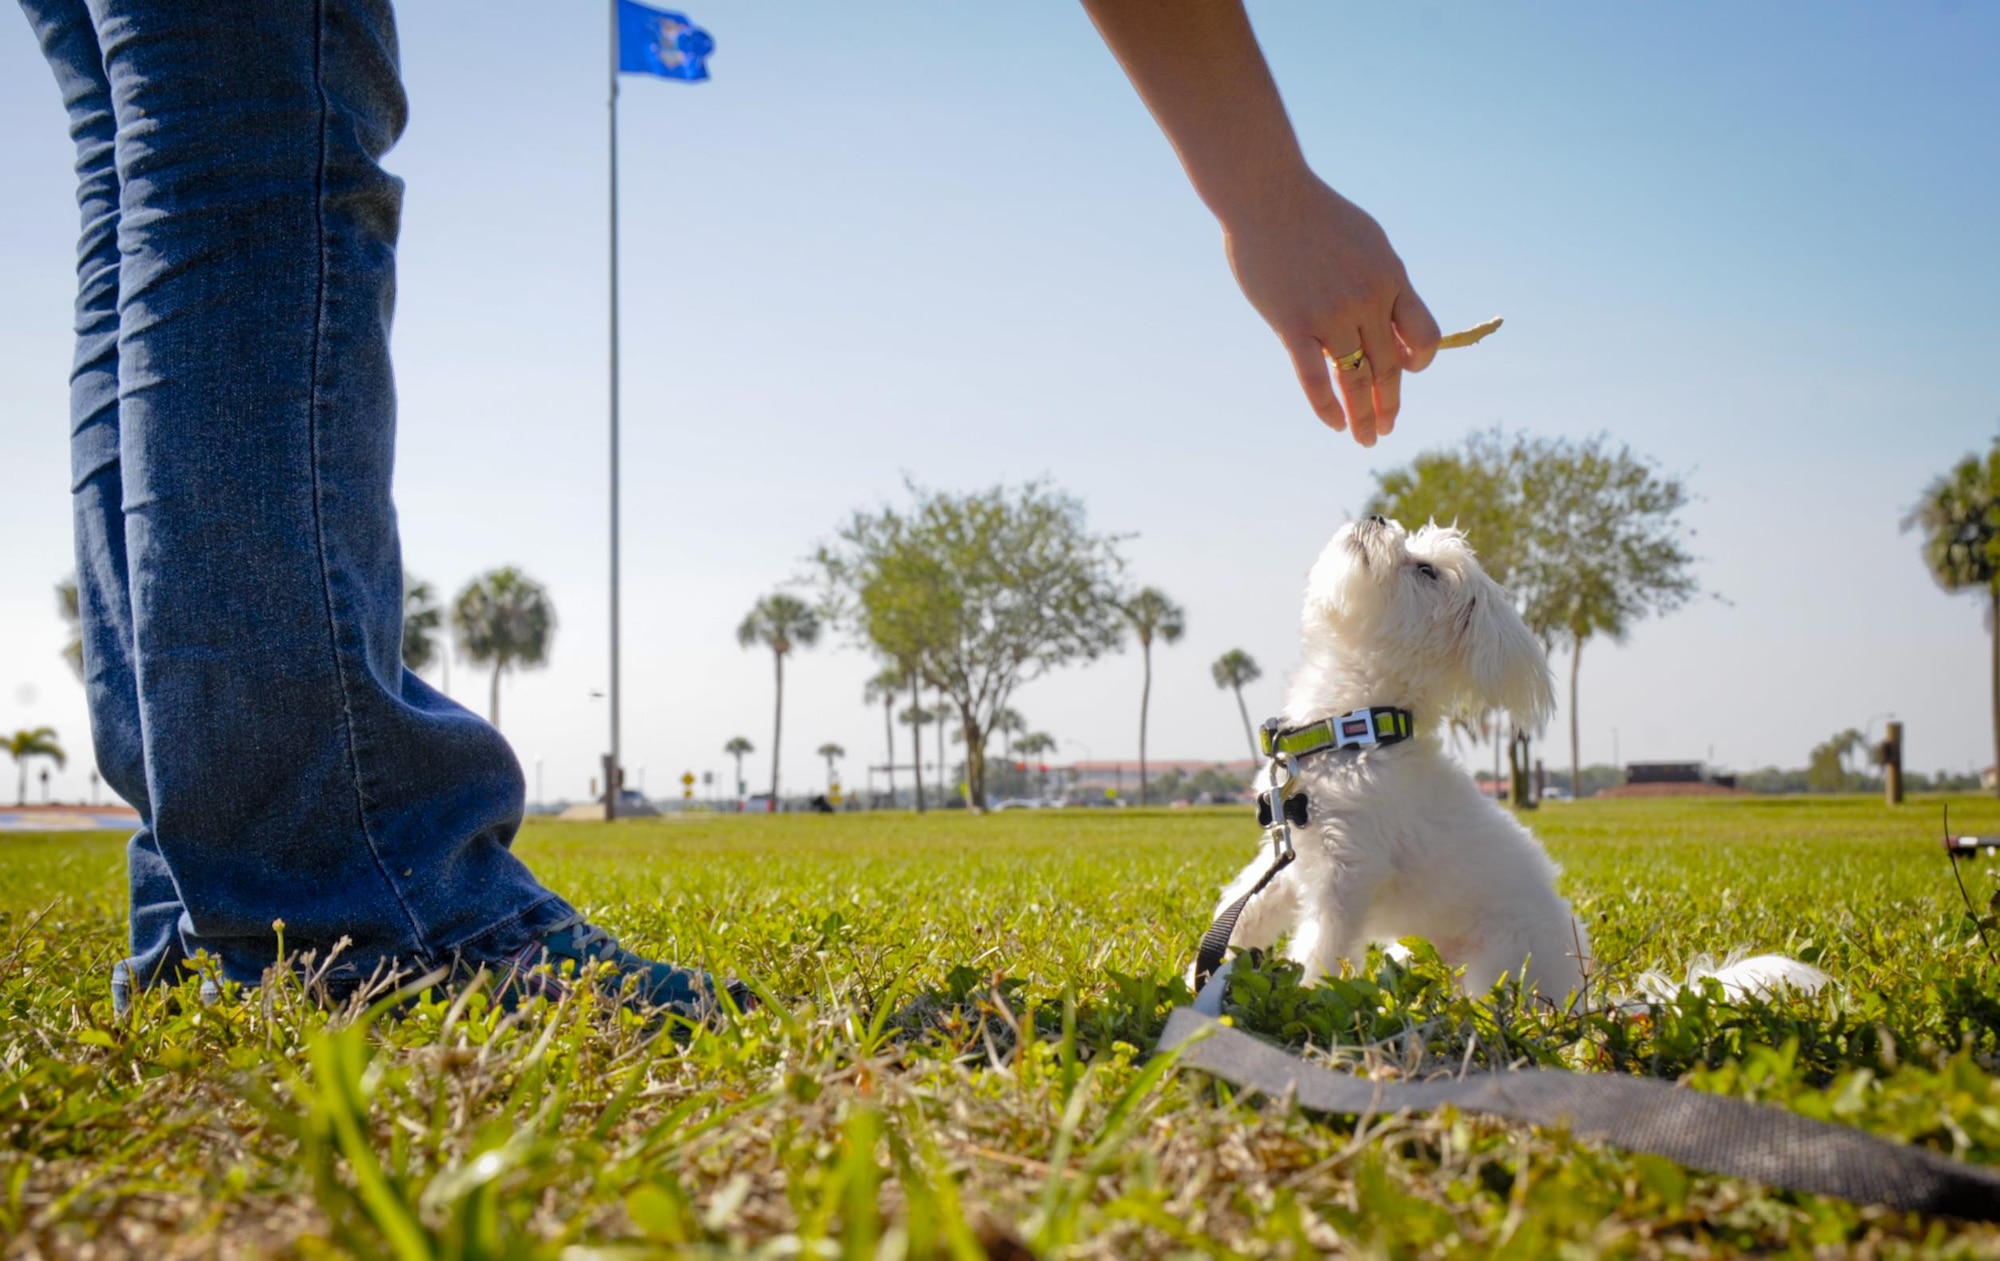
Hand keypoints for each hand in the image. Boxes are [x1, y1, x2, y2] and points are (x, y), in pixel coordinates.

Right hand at [1222, 174, 1440, 444]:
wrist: (1267, 195)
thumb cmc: (1316, 216)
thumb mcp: (1368, 241)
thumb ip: (1383, 280)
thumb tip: (1394, 317)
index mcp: (1391, 278)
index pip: (1423, 337)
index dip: (1419, 362)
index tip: (1405, 373)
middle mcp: (1366, 300)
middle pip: (1388, 366)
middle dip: (1389, 403)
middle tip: (1386, 429)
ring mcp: (1329, 314)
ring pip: (1354, 380)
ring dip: (1363, 416)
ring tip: (1366, 439)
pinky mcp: (1292, 324)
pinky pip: (1314, 378)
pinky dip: (1326, 406)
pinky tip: (1333, 424)